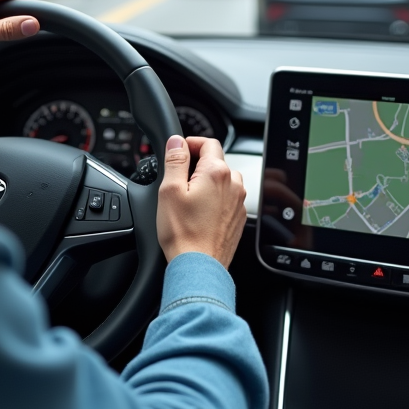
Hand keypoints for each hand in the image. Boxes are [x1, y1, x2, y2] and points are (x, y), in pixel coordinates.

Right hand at [157, 136, 246, 268]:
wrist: (199, 267)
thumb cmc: (183, 233)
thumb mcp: (170, 190)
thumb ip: (175, 160)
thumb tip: (177, 141)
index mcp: (217, 173)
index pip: (209, 143)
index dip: (191, 143)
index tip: (179, 151)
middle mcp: (233, 184)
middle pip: (216, 161)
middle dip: (198, 164)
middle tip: (178, 178)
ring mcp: (239, 202)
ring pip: (223, 180)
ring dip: (207, 182)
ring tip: (189, 197)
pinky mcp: (238, 218)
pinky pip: (227, 199)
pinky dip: (214, 199)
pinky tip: (199, 213)